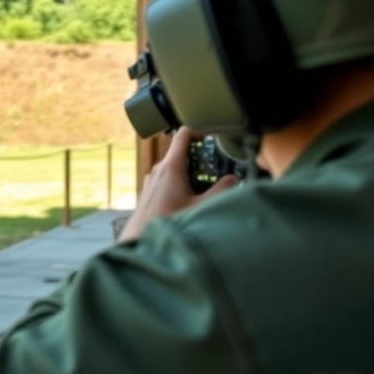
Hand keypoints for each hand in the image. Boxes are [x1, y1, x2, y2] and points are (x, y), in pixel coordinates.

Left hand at [118, 128, 236, 241]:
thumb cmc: (168, 223)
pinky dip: (180, 184)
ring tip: (205, 188)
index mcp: (170, 167)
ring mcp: (151, 181)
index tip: (213, 136)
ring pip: (174, 168)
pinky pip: (167, 180)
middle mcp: (158, 170)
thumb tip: (232, 179)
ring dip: (190, 173)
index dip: (199, 130)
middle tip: (216, 168)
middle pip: (181, 153)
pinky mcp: (148, 192)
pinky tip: (189, 201)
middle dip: (200, 158)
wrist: (141, 243)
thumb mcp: (200, 206)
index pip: (184, 134)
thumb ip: (220, 190)